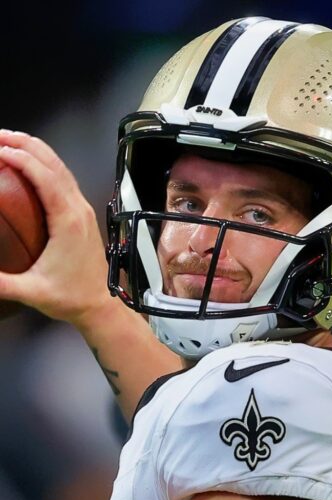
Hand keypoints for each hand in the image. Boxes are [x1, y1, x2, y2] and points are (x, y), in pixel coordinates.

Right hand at [0, 130, 116, 326]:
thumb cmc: (70, 297)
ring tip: (7, 140)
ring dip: (34, 151)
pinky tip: (25, 163)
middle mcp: (79, 209)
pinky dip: (43, 164)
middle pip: (54, 164)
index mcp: (69, 221)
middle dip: (25, 145)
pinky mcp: (81, 214)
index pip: (46, 178)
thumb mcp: (30, 291)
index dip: (22, 158)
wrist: (100, 305)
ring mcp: (82, 210)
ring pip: (60, 168)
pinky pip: (63, 180)